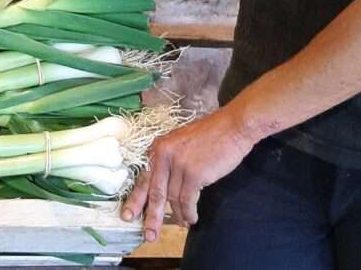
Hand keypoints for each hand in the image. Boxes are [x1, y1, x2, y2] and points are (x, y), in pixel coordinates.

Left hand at [121, 108, 255, 240]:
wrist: (232, 127)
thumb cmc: (210, 135)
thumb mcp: (181, 143)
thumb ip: (170, 162)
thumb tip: (166, 188)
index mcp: (158, 148)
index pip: (144, 177)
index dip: (136, 199)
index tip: (128, 215)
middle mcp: (164, 155)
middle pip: (154, 192)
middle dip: (151, 216)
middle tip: (149, 234)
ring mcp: (178, 164)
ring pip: (173, 199)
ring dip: (178, 215)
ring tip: (182, 223)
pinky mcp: (194, 174)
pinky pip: (187, 200)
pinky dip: (189, 213)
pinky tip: (192, 219)